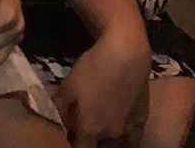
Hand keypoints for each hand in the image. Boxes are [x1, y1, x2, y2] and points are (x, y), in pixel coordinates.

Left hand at [51, 32, 150, 146]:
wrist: (126, 56)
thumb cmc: (93, 70)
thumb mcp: (68, 86)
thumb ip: (58, 107)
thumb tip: (52, 121)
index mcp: (90, 129)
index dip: (72, 144)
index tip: (68, 135)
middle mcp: (111, 135)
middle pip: (97, 147)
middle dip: (87, 140)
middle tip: (80, 127)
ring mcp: (129, 130)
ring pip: (115, 145)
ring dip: (105, 141)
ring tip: (96, 129)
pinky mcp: (142, 121)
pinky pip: (132, 139)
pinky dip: (123, 140)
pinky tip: (118, 131)